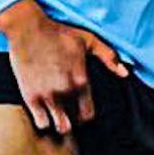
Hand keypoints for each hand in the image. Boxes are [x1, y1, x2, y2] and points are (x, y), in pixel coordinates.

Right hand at [0, 0, 130, 135]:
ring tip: (55, 116)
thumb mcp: (88, 40)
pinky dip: (43, 121)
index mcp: (81, 81)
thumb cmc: (58, 32)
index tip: (79, 111)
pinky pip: (41, 122)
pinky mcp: (30, 96)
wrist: (27, 28)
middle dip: (72, 121)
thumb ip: (109, 57)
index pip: (89, 114)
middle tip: (67, 114)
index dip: (85, 115)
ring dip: (59, 123)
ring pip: (59, 126)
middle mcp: (66, 91)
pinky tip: (42, 112)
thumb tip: (125, 74)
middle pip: (74, 123)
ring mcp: (47, 95)